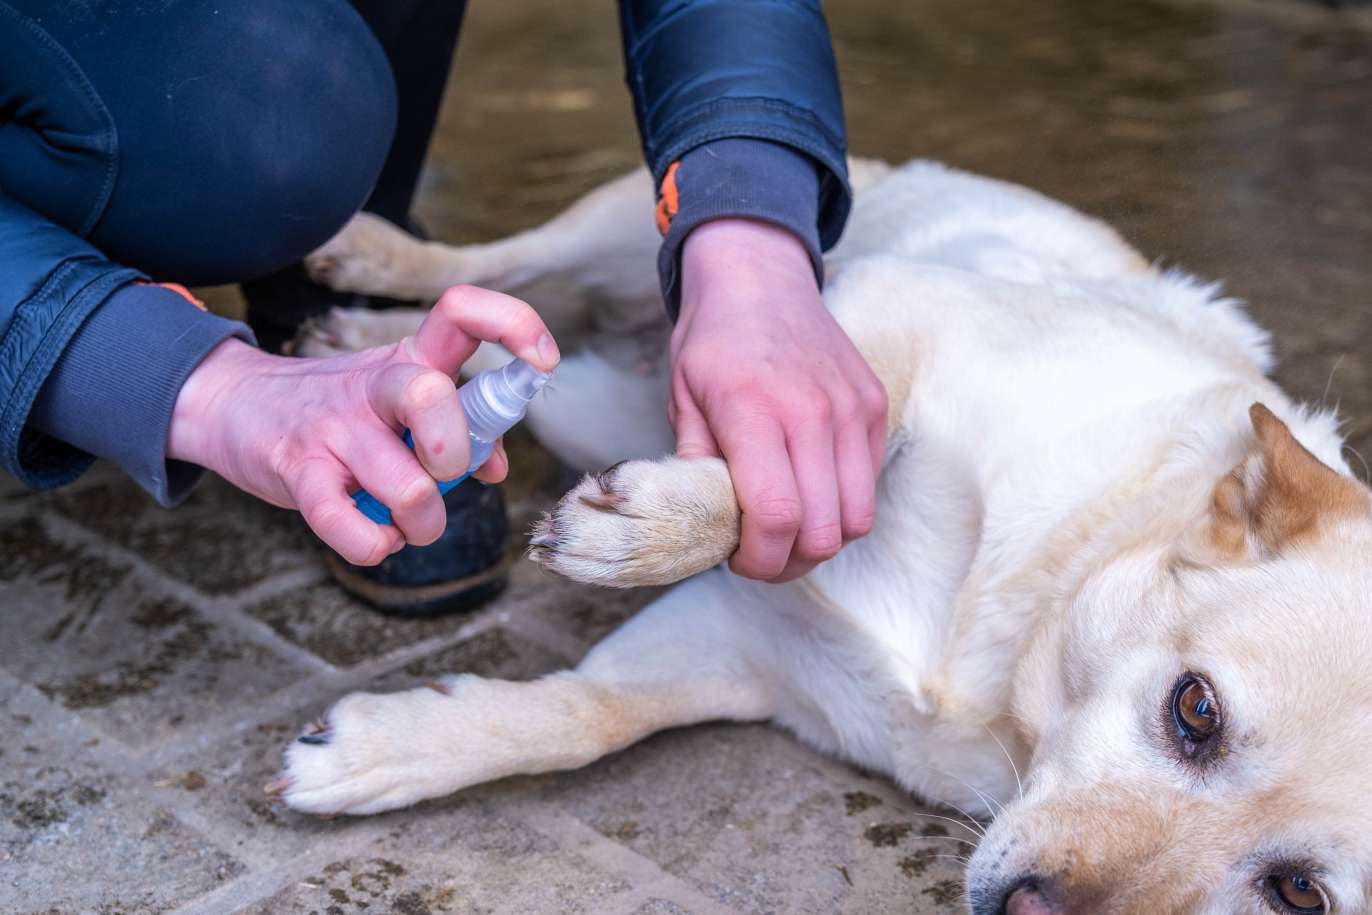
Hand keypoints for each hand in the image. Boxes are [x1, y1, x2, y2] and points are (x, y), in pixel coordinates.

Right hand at [168, 286, 559, 564]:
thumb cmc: (337, 409)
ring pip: (408, 487)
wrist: (231, 405)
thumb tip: (496, 467)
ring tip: (411, 524)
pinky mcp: (298, 473)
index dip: (513, 324)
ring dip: (425, 525)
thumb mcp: (398, 400)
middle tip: (442, 473)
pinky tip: (376, 539)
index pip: (461, 311)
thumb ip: (458, 425)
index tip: (542, 361)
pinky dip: (375, 545)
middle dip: (454, 454)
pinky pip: (348, 525)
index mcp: (408, 359)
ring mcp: (333, 430)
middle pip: (430, 396)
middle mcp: (372, 387)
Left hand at [672, 218, 887, 581]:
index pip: (776, 516)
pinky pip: (869, 483)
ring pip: (857, 518)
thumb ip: (694, 468)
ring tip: (787, 529)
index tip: (738, 559)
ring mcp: (852, 409)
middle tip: (760, 554)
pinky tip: (809, 489)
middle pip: (824, 531)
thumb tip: (705, 525)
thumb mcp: (681, 399)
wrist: (758, 275)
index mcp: (754, 412)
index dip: (760, 559)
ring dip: (822, 539)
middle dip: (789, 561)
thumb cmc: (713, 340)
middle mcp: (812, 412)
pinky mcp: (875, 406)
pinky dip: (842, 503)